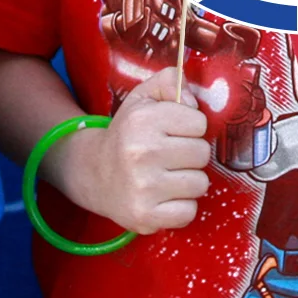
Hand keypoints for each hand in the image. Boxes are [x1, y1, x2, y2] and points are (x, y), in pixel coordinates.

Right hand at [63, 66, 210, 234]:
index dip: (189, 125)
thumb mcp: (142, 98)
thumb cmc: (127, 134)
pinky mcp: (146, 216)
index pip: (199, 122)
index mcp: (141, 120)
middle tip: (170, 154)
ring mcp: (143, 187)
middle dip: (190, 153)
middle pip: (202, 153)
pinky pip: (189, 211)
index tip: (172, 131)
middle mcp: (141, 152)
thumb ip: (169, 82)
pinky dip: (181, 205)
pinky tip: (164, 195)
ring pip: (200, 183)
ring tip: (167, 175)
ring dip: (188, 180)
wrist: (95, 174)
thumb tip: (194, 102)